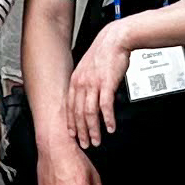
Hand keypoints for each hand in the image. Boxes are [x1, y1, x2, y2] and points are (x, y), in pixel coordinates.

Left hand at [65, 28, 131, 149]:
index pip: (69, 107)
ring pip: (89, 113)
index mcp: (75, 80)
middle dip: (81, 132)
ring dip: (93, 129)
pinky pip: (105, 106)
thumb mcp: (89, 69)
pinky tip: (110, 127)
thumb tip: (89, 98)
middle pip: (77, 113)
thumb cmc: (105, 53)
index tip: (73, 135)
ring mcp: (93, 84)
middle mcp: (81, 83)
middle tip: (85, 144)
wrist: (115, 39)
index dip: (70, 123)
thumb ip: (86, 84)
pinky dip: (107, 119)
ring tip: (97, 140)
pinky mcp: (106, 84)